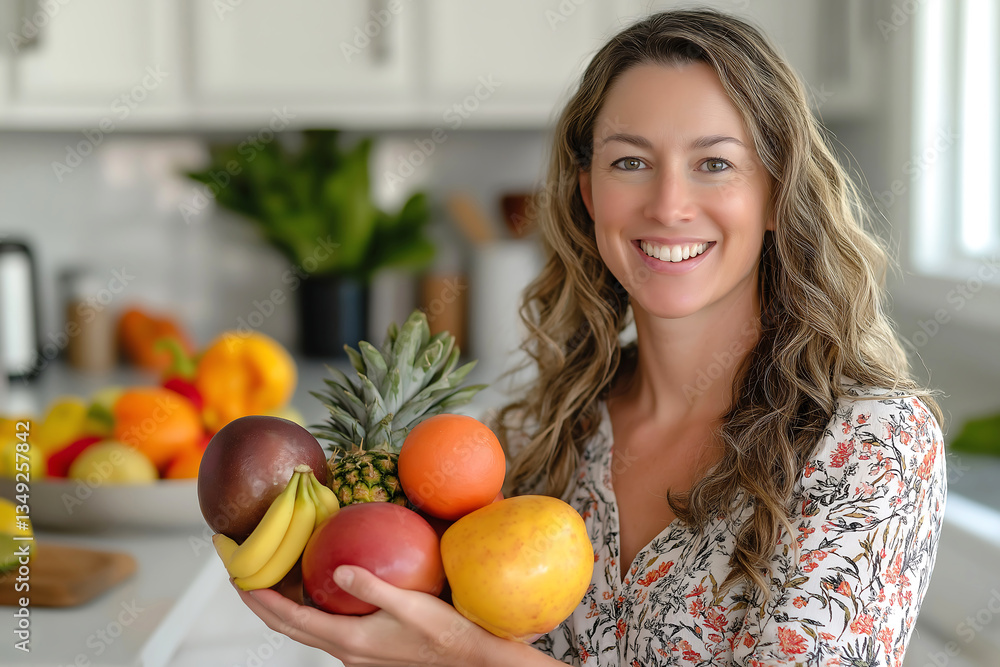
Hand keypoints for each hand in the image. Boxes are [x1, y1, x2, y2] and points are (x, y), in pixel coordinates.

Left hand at [234, 565, 489, 666]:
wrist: (467, 660)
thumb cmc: (443, 632)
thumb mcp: (409, 605)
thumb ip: (372, 588)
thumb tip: (337, 568)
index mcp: (348, 640)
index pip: (290, 619)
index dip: (260, 600)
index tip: (238, 578)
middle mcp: (345, 651)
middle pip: (290, 626)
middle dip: (262, 603)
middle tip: (242, 576)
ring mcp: (354, 653)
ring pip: (306, 629)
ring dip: (283, 608)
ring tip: (271, 581)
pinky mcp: (366, 649)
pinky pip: (324, 628)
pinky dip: (308, 610)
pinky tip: (318, 590)